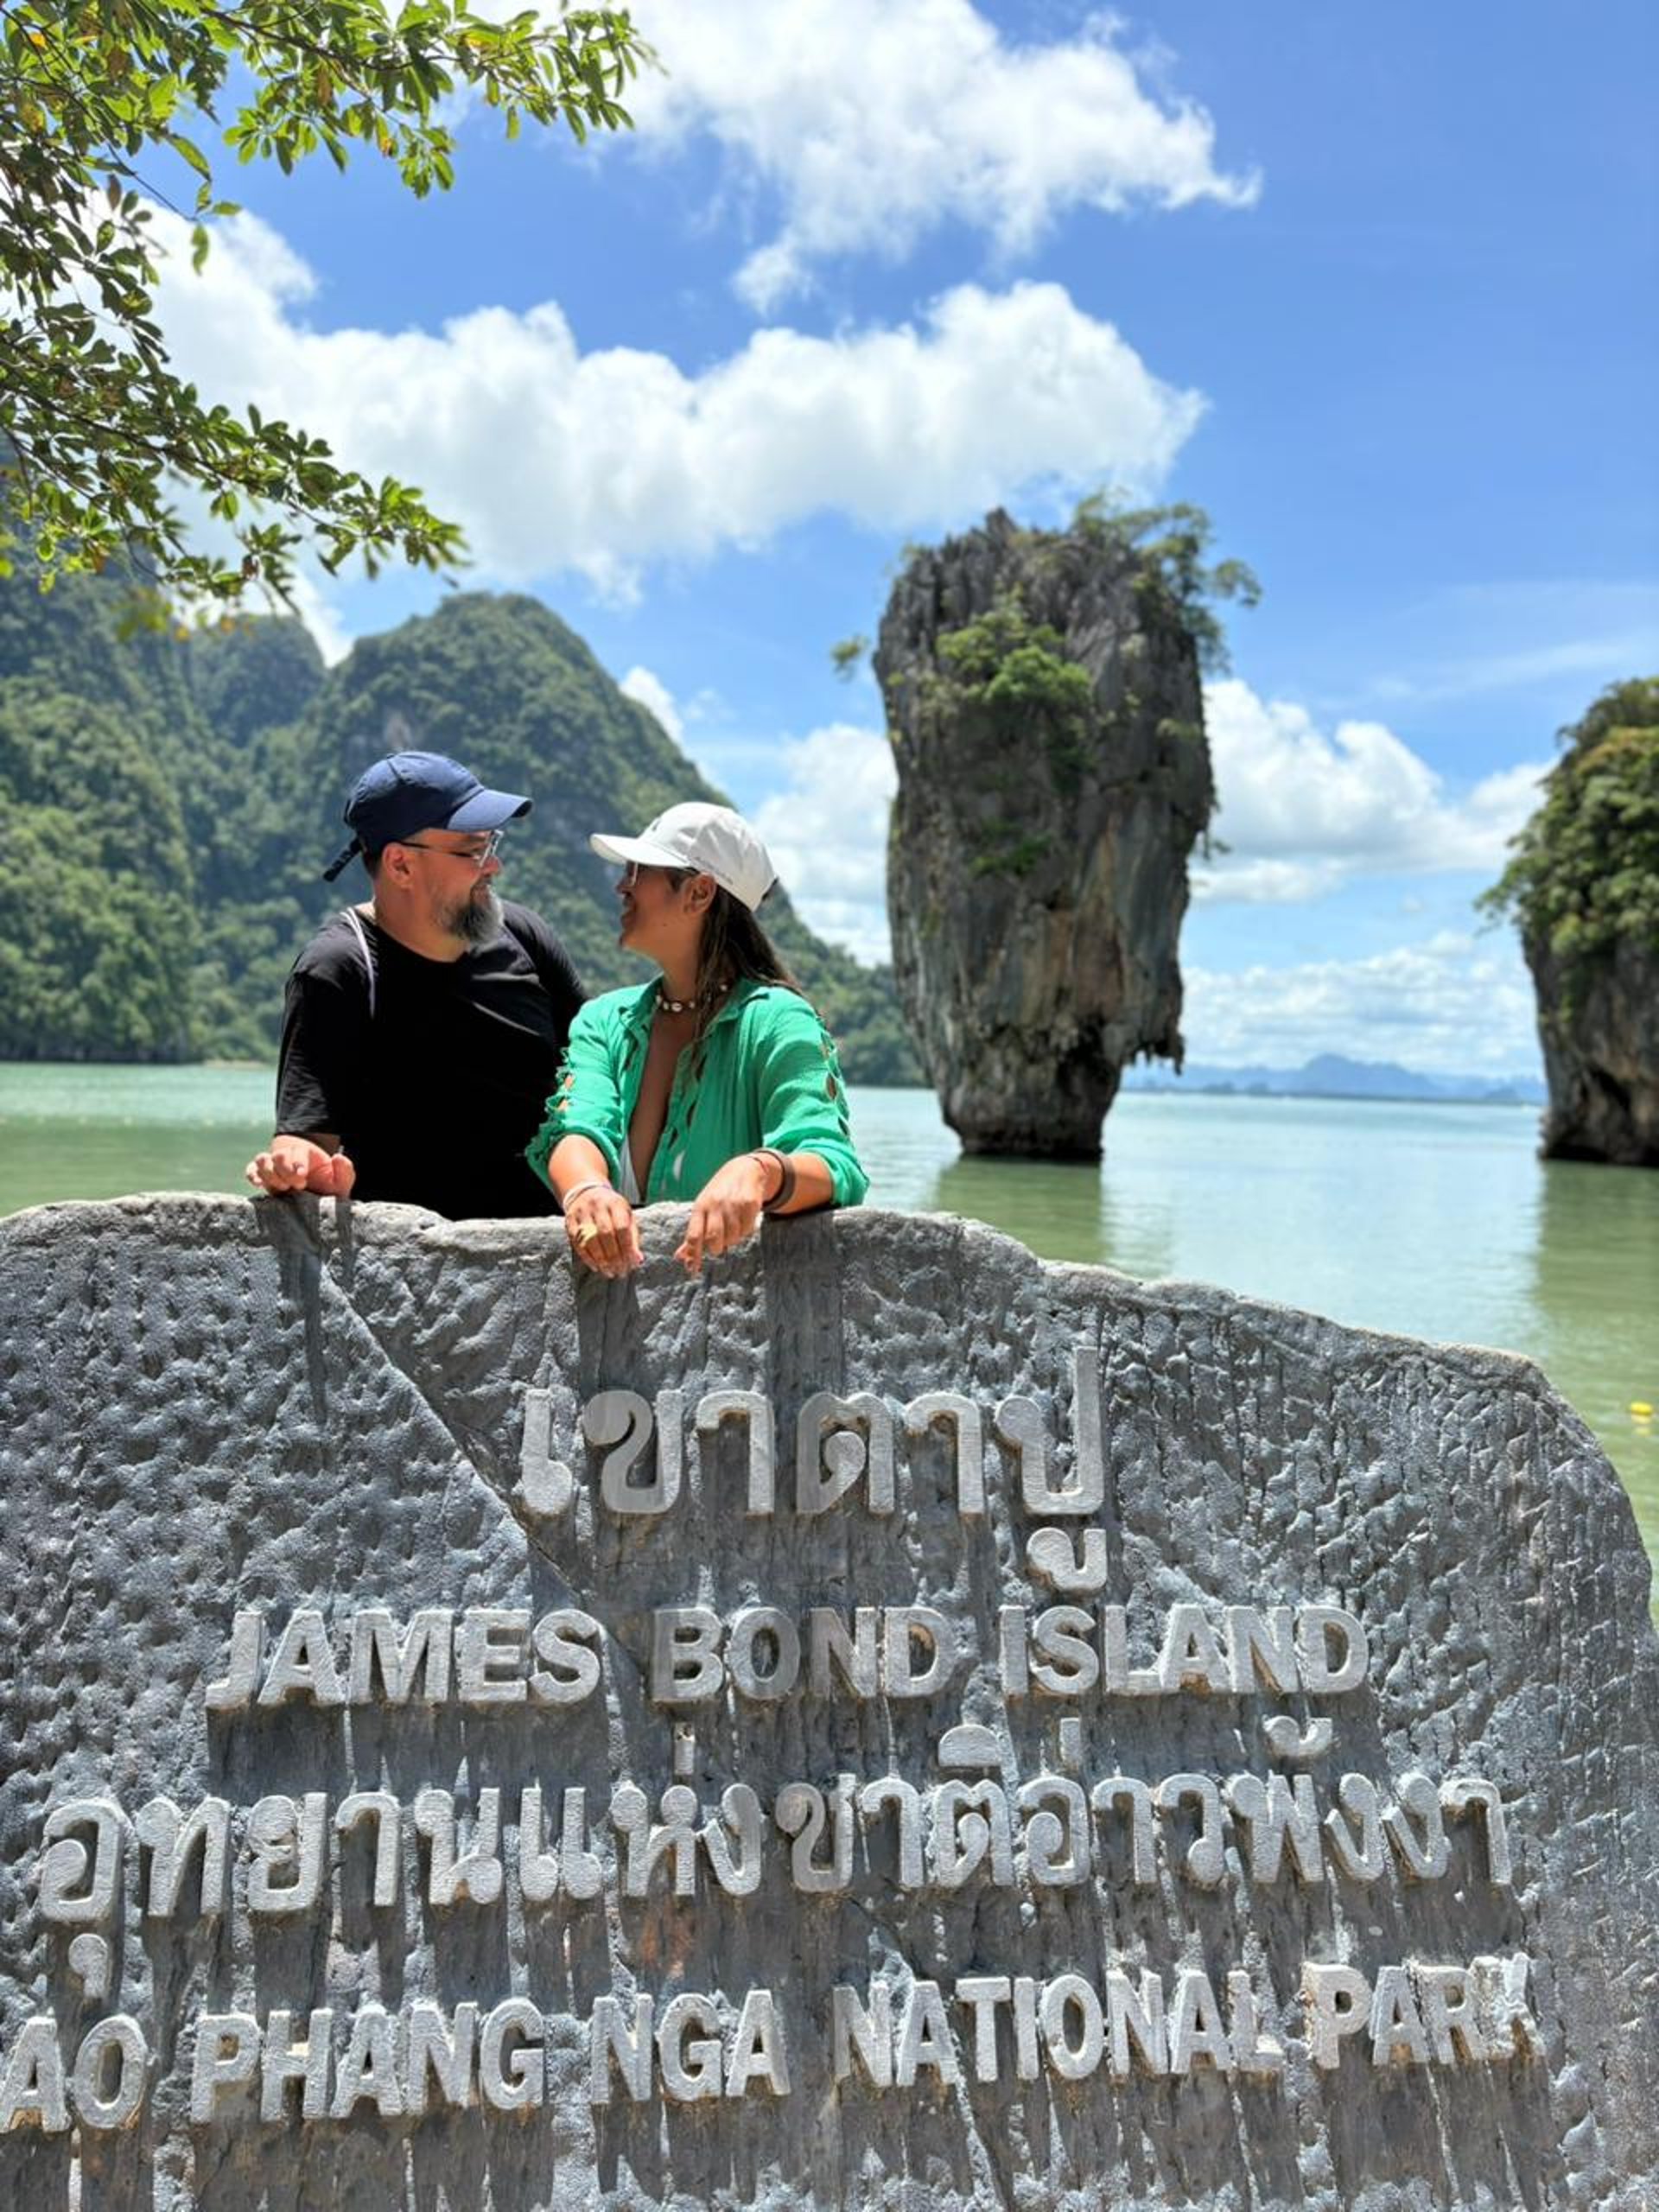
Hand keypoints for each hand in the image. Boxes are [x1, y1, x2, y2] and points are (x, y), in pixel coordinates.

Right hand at [245, 1135, 355, 1197]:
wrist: (315, 1198)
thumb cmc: (328, 1190)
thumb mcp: (340, 1183)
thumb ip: (345, 1171)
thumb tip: (337, 1157)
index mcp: (307, 1157)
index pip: (298, 1152)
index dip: (297, 1162)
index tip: (302, 1176)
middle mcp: (288, 1159)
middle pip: (278, 1155)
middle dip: (285, 1171)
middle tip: (296, 1186)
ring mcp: (274, 1168)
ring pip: (262, 1160)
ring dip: (268, 1172)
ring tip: (281, 1188)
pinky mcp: (264, 1178)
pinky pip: (251, 1170)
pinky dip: (252, 1174)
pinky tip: (259, 1183)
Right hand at [565, 1184, 640, 1277]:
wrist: (586, 1192)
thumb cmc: (612, 1210)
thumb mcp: (626, 1216)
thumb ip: (633, 1237)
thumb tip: (638, 1261)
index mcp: (615, 1204)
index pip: (622, 1227)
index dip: (627, 1247)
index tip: (631, 1264)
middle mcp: (598, 1205)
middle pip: (606, 1234)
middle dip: (614, 1256)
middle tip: (620, 1272)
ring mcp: (582, 1212)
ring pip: (590, 1239)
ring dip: (601, 1260)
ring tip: (609, 1272)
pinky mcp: (570, 1220)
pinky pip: (577, 1242)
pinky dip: (587, 1257)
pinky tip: (596, 1267)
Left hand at [675, 1153, 773, 1274]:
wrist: (744, 1169)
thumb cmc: (718, 1194)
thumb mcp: (702, 1209)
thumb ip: (693, 1234)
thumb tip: (679, 1258)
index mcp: (700, 1207)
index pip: (693, 1236)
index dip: (693, 1255)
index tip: (692, 1270)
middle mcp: (715, 1204)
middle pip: (714, 1240)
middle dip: (717, 1248)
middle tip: (720, 1244)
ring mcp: (733, 1204)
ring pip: (733, 1237)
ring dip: (733, 1238)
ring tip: (732, 1226)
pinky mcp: (750, 1203)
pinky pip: (748, 1230)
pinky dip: (745, 1231)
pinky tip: (743, 1220)